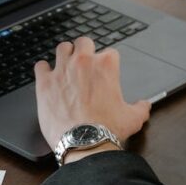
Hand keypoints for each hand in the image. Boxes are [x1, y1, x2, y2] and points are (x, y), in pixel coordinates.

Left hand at [34, 37, 151, 153]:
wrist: (85, 142)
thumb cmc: (108, 130)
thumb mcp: (133, 118)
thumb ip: (140, 107)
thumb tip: (144, 105)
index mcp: (106, 66)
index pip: (109, 53)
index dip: (107, 62)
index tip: (104, 72)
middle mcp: (83, 62)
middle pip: (83, 42)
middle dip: (85, 50)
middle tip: (84, 63)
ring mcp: (62, 70)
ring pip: (62, 48)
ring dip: (65, 55)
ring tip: (65, 66)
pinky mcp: (45, 83)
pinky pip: (40, 65)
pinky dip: (44, 70)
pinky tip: (47, 77)